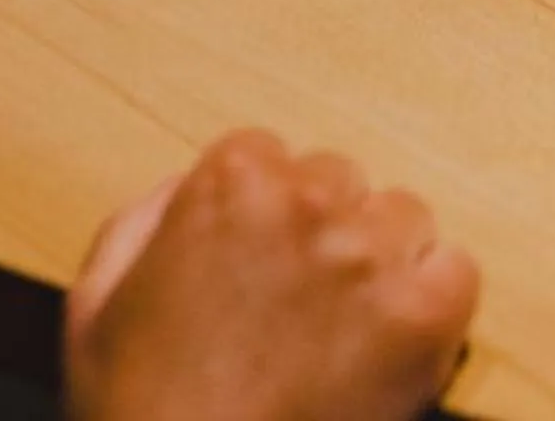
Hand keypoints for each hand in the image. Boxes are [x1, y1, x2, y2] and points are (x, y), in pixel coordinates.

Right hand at [65, 131, 478, 420]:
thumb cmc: (139, 407)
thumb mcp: (98, 298)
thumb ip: (147, 218)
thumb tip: (193, 187)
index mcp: (231, 181)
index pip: (273, 158)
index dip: (263, 218)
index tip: (258, 264)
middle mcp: (308, 200)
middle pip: (342, 184)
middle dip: (324, 233)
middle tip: (299, 304)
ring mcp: (370, 256)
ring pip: (403, 220)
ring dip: (380, 262)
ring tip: (344, 329)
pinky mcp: (422, 316)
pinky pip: (457, 272)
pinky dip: (435, 303)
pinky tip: (393, 344)